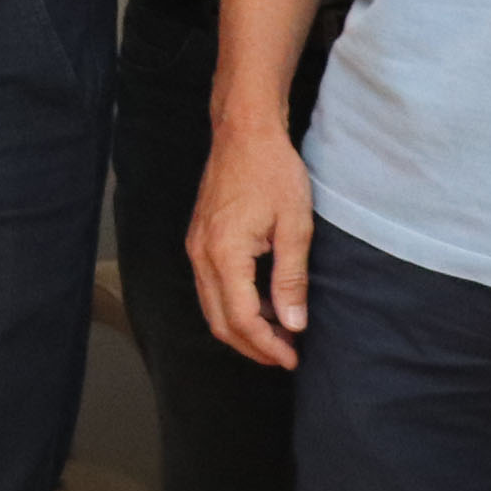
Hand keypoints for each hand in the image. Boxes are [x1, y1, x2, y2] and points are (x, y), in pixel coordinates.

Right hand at [189, 119, 316, 369]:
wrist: (244, 132)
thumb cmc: (272, 171)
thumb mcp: (295, 225)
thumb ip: (291, 278)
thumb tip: (292, 323)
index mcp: (224, 253)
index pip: (242, 318)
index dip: (267, 345)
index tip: (293, 357)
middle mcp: (201, 254)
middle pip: (219, 321)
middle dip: (252, 346)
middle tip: (286, 355)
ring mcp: (196, 247)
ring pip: (211, 307)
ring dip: (242, 327)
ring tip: (279, 333)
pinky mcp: (199, 240)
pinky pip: (211, 286)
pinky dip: (234, 305)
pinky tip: (263, 303)